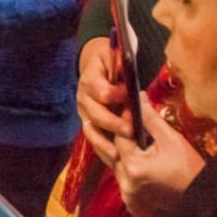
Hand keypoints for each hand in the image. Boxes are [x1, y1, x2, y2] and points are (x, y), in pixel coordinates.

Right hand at [77, 36, 131, 166]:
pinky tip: (113, 159)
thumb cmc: (110, 63)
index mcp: (90, 79)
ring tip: (118, 155)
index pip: (103, 92)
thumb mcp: (115, 57)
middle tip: (131, 132)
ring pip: (91, 130)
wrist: (97, 69)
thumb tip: (127, 68)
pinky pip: (92, 139)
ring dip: (104, 143)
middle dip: (114, 124)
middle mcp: (83, 97)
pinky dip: (102, 150)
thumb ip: (121, 64)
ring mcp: (84, 112)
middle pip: (96, 114)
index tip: (133, 100)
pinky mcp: (88, 124)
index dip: (118, 97)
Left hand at [112, 96, 205, 216]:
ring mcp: (129, 198)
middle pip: (115, 154)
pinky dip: (130, 174)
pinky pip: (125, 184)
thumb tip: (138, 97)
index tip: (133, 115)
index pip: (119, 138)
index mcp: (134, 167)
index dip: (126, 125)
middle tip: (137, 132)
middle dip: (124, 141)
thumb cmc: (191, 170)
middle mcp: (126, 184)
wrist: (205, 204)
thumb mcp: (172, 140)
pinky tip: (142, 168)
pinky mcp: (134, 207)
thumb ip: (151, 119)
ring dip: (125, 158)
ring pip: (118, 169)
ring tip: (141, 149)